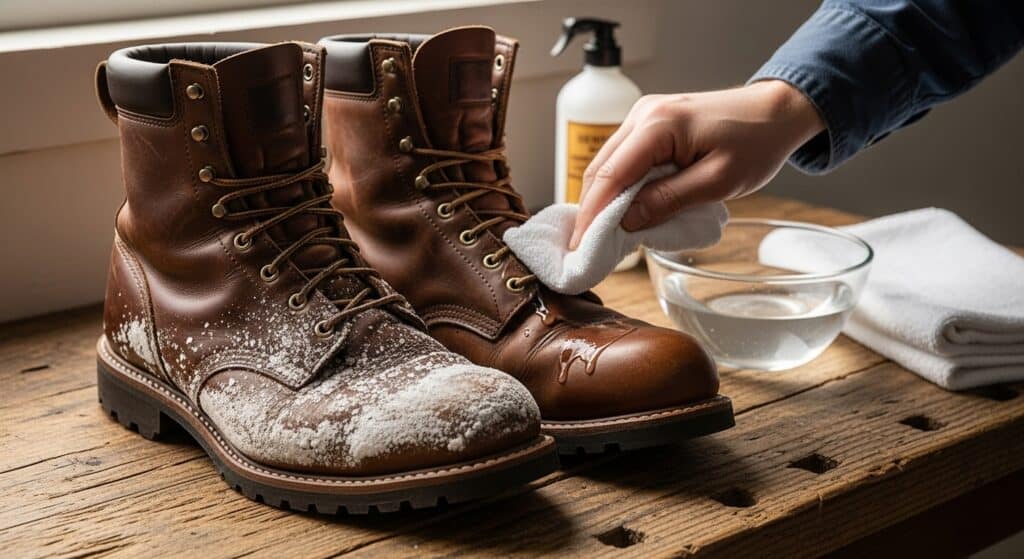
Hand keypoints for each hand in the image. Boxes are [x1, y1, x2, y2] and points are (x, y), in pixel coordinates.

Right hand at [569, 80, 824, 248]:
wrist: (777, 111)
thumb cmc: (756, 143)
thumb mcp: (717, 181)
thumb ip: (668, 199)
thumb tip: (625, 221)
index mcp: (657, 124)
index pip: (610, 175)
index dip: (592, 214)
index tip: (580, 247)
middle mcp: (642, 114)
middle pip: (600, 168)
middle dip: (590, 209)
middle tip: (584, 248)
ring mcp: (643, 116)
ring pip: (607, 163)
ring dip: (602, 199)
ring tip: (598, 235)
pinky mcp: (649, 123)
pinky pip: (623, 158)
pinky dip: (617, 186)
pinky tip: (619, 210)